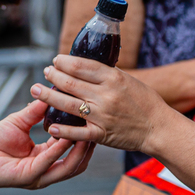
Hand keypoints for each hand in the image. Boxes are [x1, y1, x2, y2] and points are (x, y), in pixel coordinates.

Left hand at [0, 100, 93, 188]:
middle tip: (97, 128)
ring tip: (87, 133)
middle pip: (76, 163)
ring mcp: (38, 176)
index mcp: (44, 158)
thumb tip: (51, 94)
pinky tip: (65, 137)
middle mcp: (44, 170)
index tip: (91, 120)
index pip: (70, 150)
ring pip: (67, 168)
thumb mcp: (19, 122)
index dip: (82, 137)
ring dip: (79, 151)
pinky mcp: (27, 177)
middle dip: (88, 148)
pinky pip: (48, 163)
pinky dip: (58, 151)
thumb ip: (36, 112)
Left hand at [31, 56, 174, 150]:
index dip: (65, 62)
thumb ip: (107, 75)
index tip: (56, 60)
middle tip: (44, 72)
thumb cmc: (145, 103)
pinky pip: (77, 132)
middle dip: (53, 76)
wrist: (159, 128)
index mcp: (114, 79)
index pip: (82, 66)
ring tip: (36, 90)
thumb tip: (84, 66)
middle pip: (71, 83)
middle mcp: (106, 96)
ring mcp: (102, 115)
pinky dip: (62, 129)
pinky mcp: (101, 134)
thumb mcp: (129, 81)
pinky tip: (50, 125)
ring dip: (49, 97)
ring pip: (68, 104)